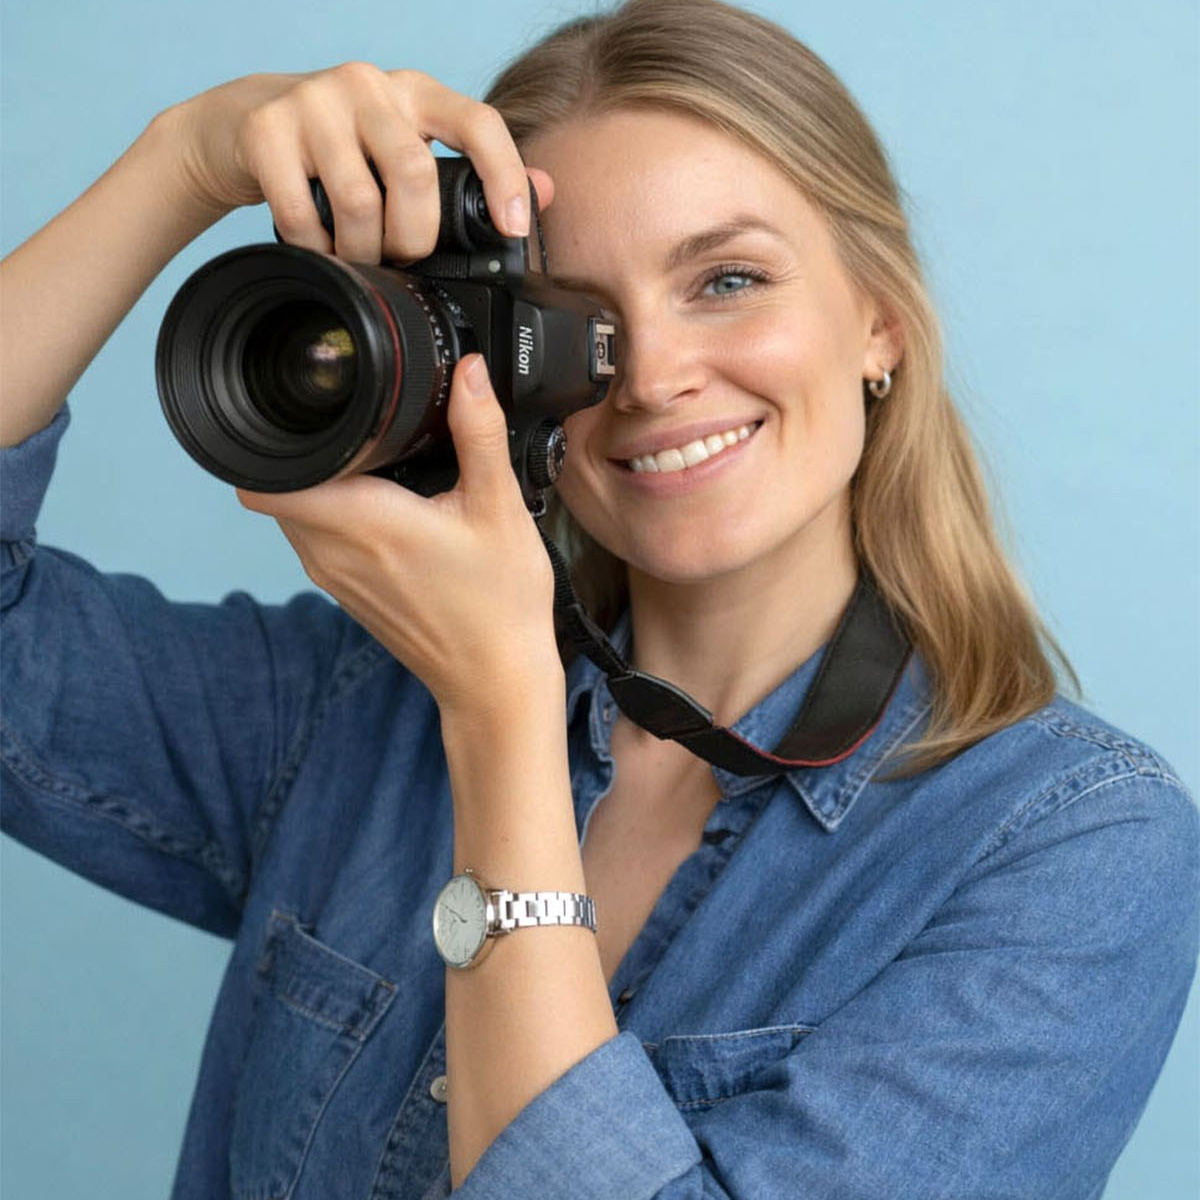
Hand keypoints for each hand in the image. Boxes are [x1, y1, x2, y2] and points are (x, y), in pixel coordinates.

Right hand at [163, 63, 544, 261]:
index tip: (514, 228)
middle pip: (414, 175)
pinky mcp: (265, 128)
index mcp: (415, 93)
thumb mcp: (406, 147)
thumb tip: (547, 190)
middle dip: (414, 238)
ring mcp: (313, 100)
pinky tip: (321, 250)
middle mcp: (368, 85)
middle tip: (402, 257)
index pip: (476, 122)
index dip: (504, 175)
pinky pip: (302, 214)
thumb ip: (471, 171)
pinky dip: (317, 248)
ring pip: (360, 201)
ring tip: (359, 258)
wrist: (240, 125)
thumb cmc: (340, 148)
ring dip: (363, 251)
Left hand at [237, 354, 561, 718]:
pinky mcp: (346, 594)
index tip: (307, 413)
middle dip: (305, 452)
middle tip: (357, 431)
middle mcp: (332, 553)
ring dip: (321, 485)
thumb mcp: (501, 507)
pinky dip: (336, 517)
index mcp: (362, 523)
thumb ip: (478, 432)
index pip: (265, 479)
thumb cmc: (500, 604)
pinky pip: (316, 541)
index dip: (274, 437)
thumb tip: (467, 370)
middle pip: (278, 487)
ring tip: (374, 467)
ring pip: (295, 514)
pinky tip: (386, 509)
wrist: (497, 680)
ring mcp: (335, 578)